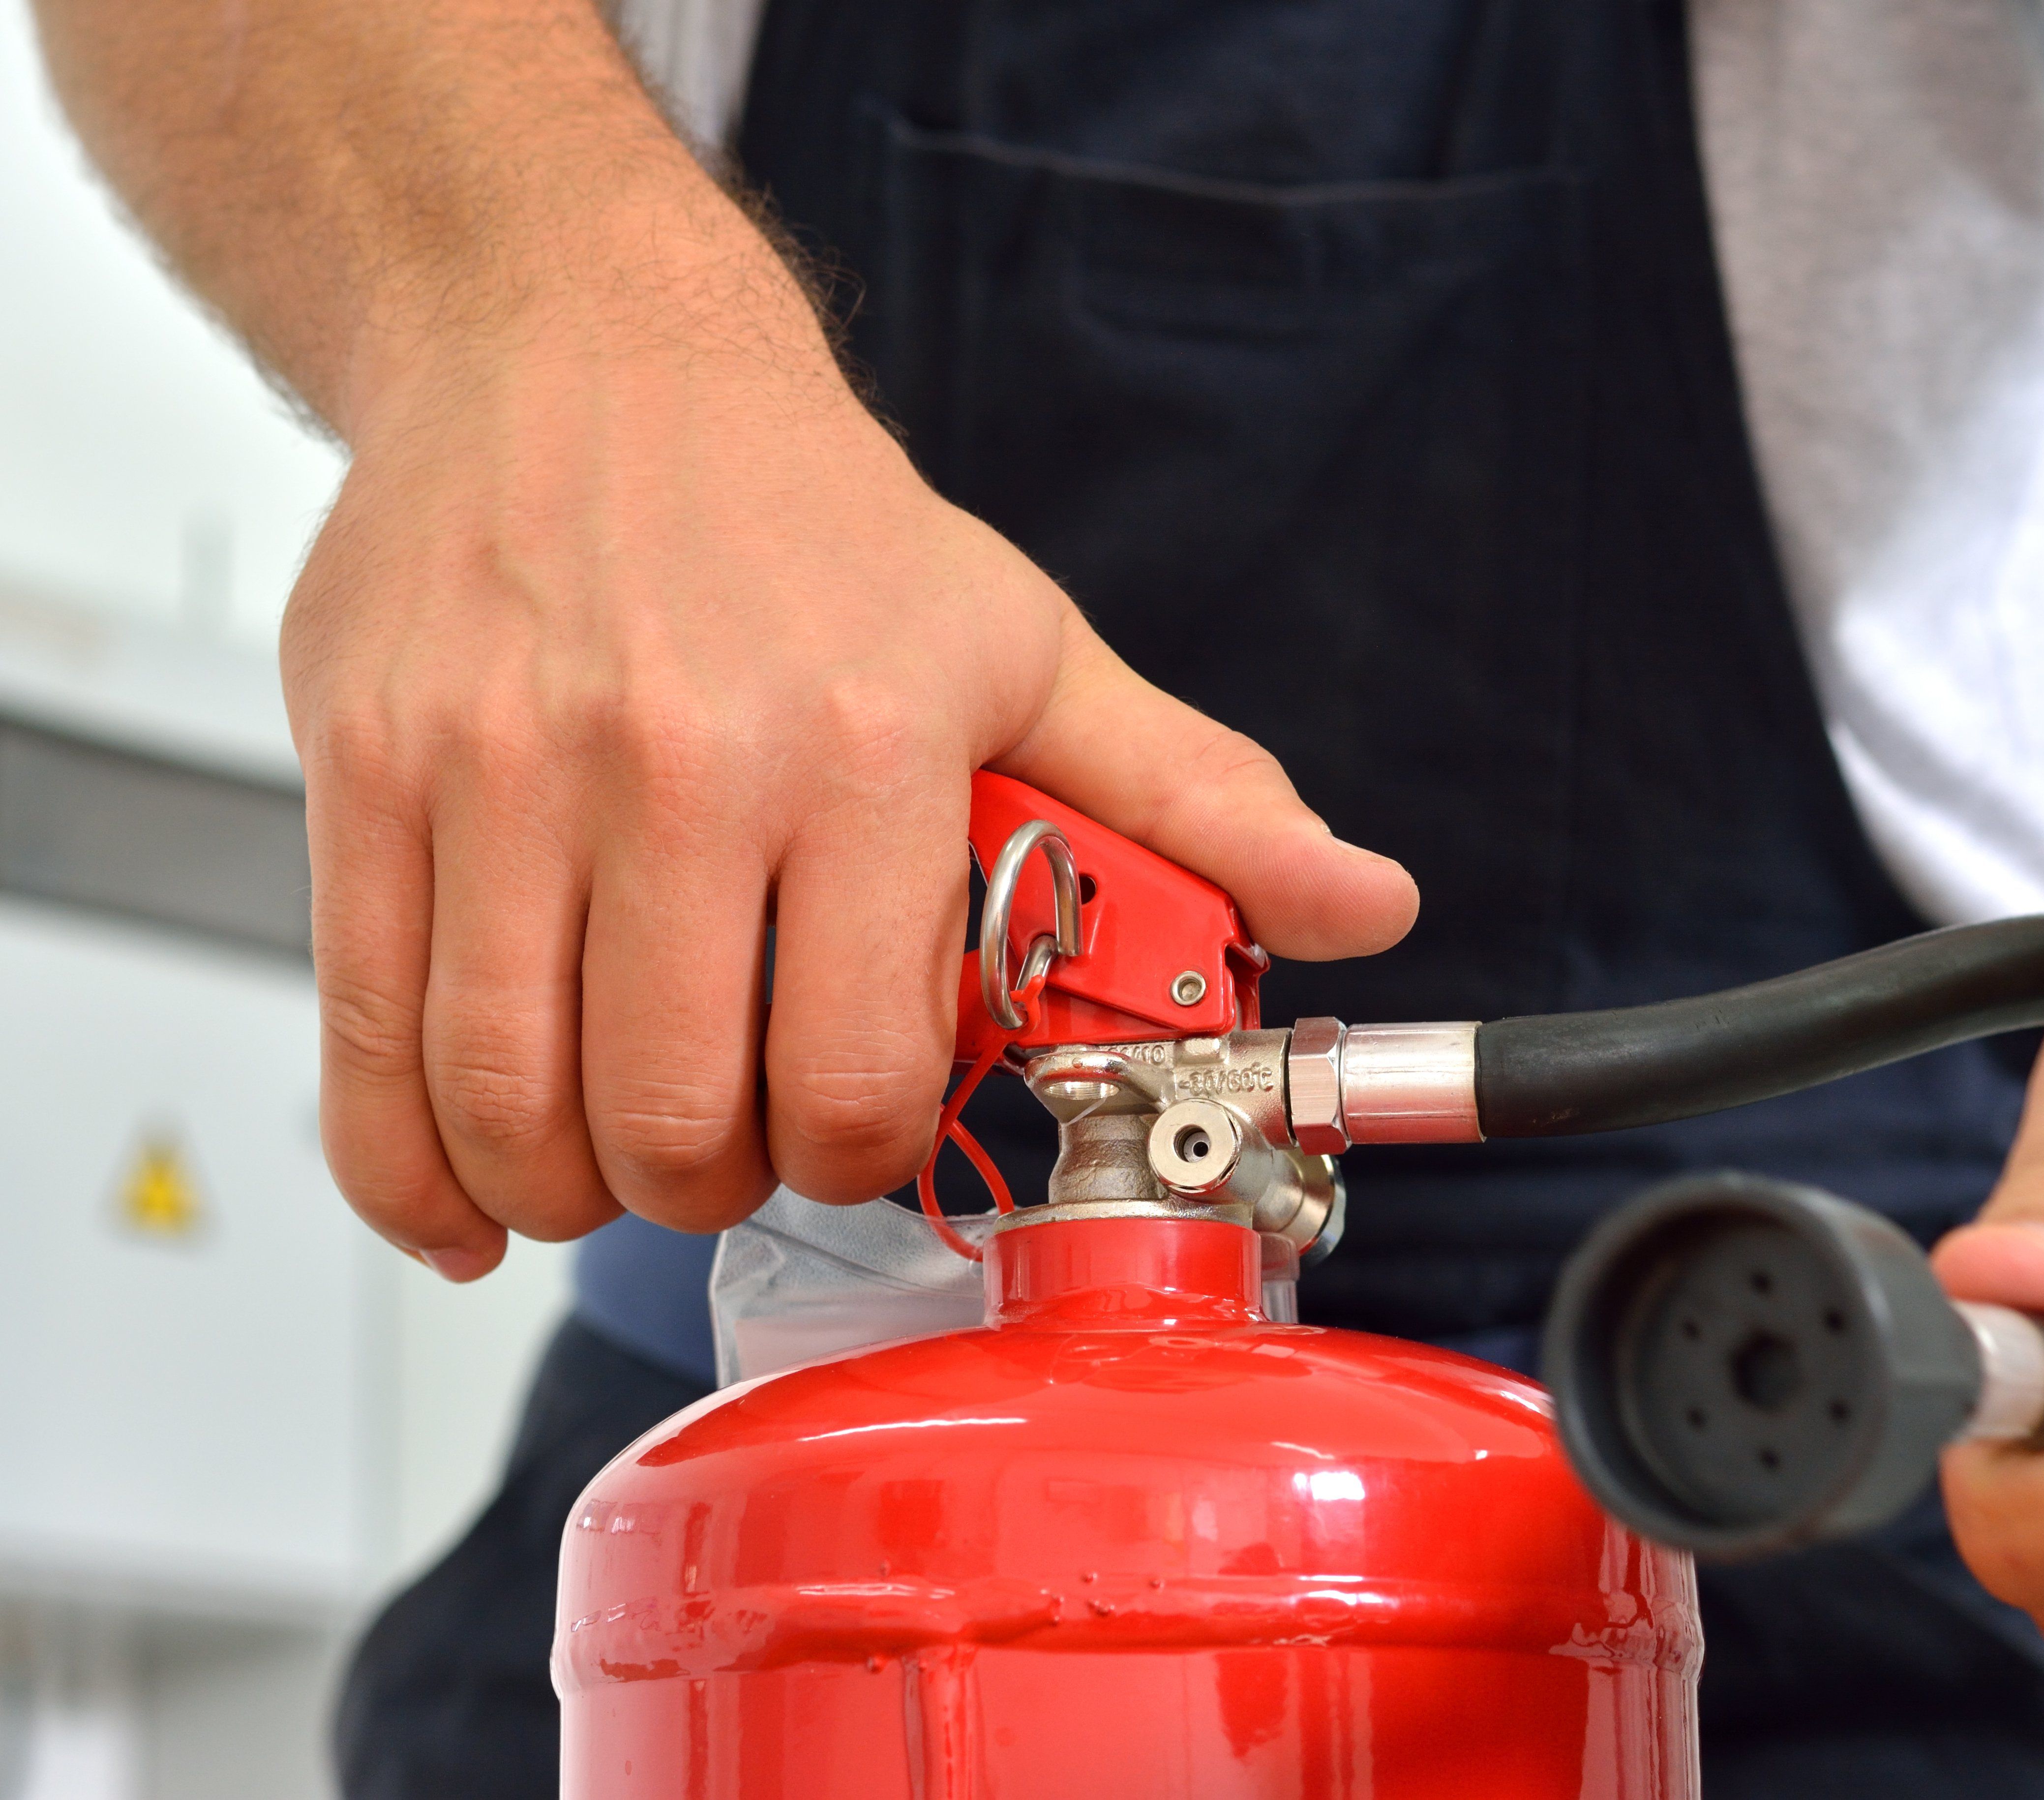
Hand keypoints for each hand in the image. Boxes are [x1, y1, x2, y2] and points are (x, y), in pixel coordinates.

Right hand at [284, 254, 1416, 1279]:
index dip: (852, 1149)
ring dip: (571, 1187)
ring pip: (510, 1102)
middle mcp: (672, 763)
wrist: (573, 342)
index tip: (848, 1124)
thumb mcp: (1027, 643)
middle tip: (731, 1144)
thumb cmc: (802, 513)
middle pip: (672, 1117)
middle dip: (713, 1182)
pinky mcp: (359, 773)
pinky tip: (468, 1191)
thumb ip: (1192, 799)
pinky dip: (409, 1164)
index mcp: (860, 747)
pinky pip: (367, 1042)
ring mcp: (495, 772)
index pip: (850, 1070)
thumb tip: (1361, 905)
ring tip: (615, 1153)